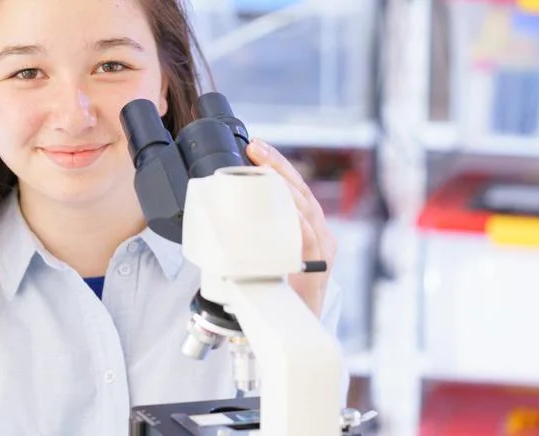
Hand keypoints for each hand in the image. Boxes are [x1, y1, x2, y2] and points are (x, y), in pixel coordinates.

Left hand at [246, 138, 335, 317]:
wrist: (293, 334)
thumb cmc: (277, 298)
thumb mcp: (262, 259)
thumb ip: (250, 240)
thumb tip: (216, 221)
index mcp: (309, 231)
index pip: (294, 191)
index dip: (277, 166)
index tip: (256, 147)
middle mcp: (321, 236)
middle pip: (301, 192)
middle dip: (278, 166)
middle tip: (256, 147)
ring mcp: (322, 251)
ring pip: (307, 210)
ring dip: (285, 186)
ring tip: (265, 168)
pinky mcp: (318, 269)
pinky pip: (309, 239)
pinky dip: (297, 222)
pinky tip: (286, 208)